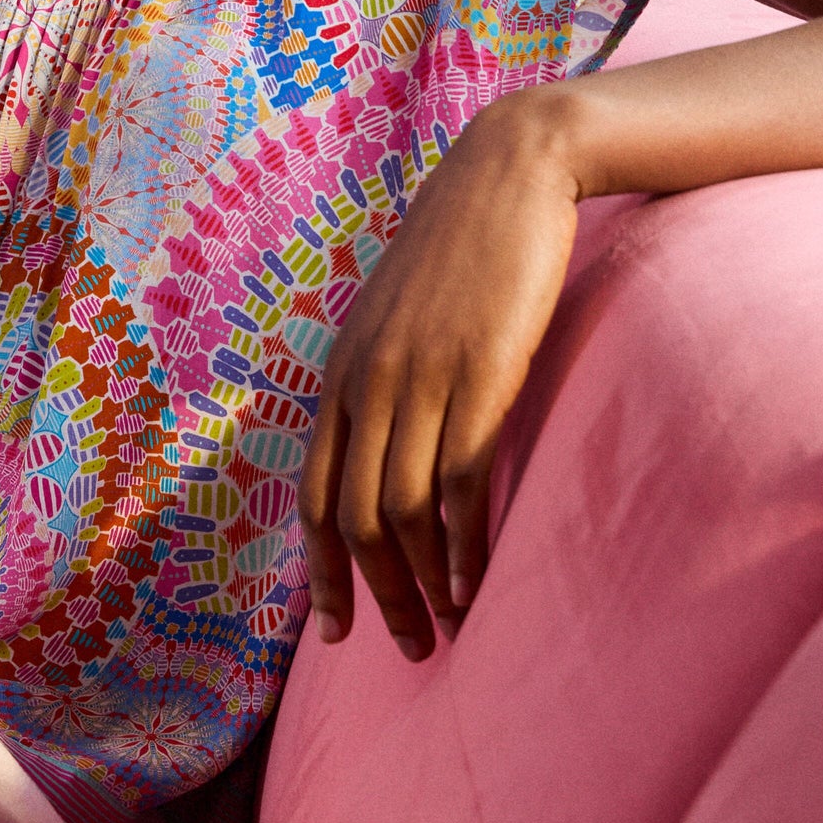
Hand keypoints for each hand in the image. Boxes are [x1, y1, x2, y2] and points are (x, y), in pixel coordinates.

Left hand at [297, 89, 583, 658]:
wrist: (508, 174)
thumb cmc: (461, 249)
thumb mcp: (400, 316)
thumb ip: (383, 378)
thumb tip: (386, 446)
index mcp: (342, 373)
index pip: (313, 496)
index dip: (322, 573)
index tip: (337, 634)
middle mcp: (368, 382)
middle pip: (353, 519)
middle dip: (377, 596)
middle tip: (411, 647)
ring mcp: (420, 379)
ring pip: (401, 512)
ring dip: (423, 583)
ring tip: (449, 627)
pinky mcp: (479, 374)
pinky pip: (460, 482)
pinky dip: (464, 544)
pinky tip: (478, 581)